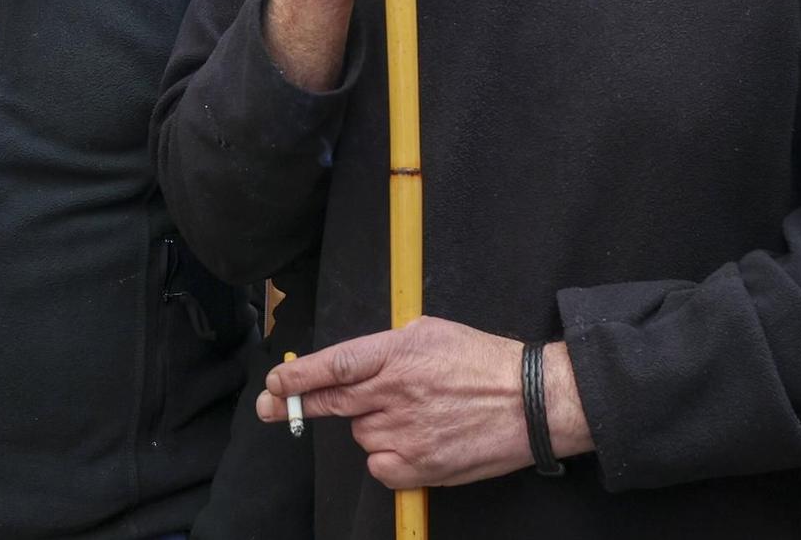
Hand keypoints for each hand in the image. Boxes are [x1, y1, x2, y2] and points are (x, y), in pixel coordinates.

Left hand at [257, 318, 588, 488]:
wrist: (530, 403)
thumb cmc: (483, 363)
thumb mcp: (431, 333)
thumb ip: (388, 346)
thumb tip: (355, 361)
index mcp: (398, 353)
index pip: (337, 364)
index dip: (300, 375)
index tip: (274, 382)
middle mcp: (396, 392)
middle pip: (334, 402)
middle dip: (295, 404)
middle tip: (271, 406)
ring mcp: (407, 433)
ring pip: (362, 434)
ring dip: (374, 427)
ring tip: (414, 417)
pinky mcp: (420, 467)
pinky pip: (380, 466)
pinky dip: (389, 458)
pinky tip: (415, 443)